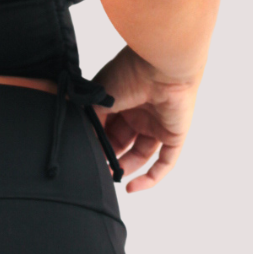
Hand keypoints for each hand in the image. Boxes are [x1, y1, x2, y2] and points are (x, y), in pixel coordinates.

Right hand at [91, 47, 202, 192]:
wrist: (161, 66)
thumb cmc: (129, 72)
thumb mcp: (100, 96)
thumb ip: (89, 117)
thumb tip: (78, 138)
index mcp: (120, 100)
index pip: (105, 127)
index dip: (96, 141)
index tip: (84, 153)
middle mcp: (138, 113)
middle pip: (122, 142)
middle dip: (109, 157)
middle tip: (96, 169)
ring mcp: (157, 124)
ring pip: (141, 154)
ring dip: (127, 168)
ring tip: (112, 177)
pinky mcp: (174, 135)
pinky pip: (165, 163)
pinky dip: (151, 178)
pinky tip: (133, 187)